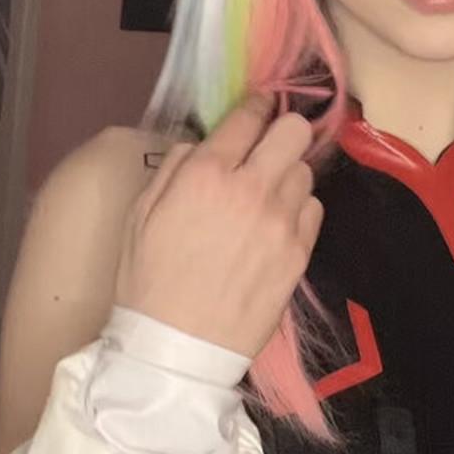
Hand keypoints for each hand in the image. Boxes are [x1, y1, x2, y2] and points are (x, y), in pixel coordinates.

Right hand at [115, 99, 321, 357]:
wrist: (177, 348)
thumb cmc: (148, 281)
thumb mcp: (140, 215)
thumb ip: (174, 169)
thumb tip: (200, 144)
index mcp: (206, 174)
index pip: (249, 116)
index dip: (257, 105)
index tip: (260, 105)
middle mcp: (251, 189)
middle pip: (294, 132)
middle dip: (283, 131)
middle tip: (268, 147)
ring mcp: (282, 222)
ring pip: (305, 172)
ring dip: (287, 176)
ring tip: (266, 197)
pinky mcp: (299, 253)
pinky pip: (313, 211)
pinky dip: (298, 211)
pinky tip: (276, 227)